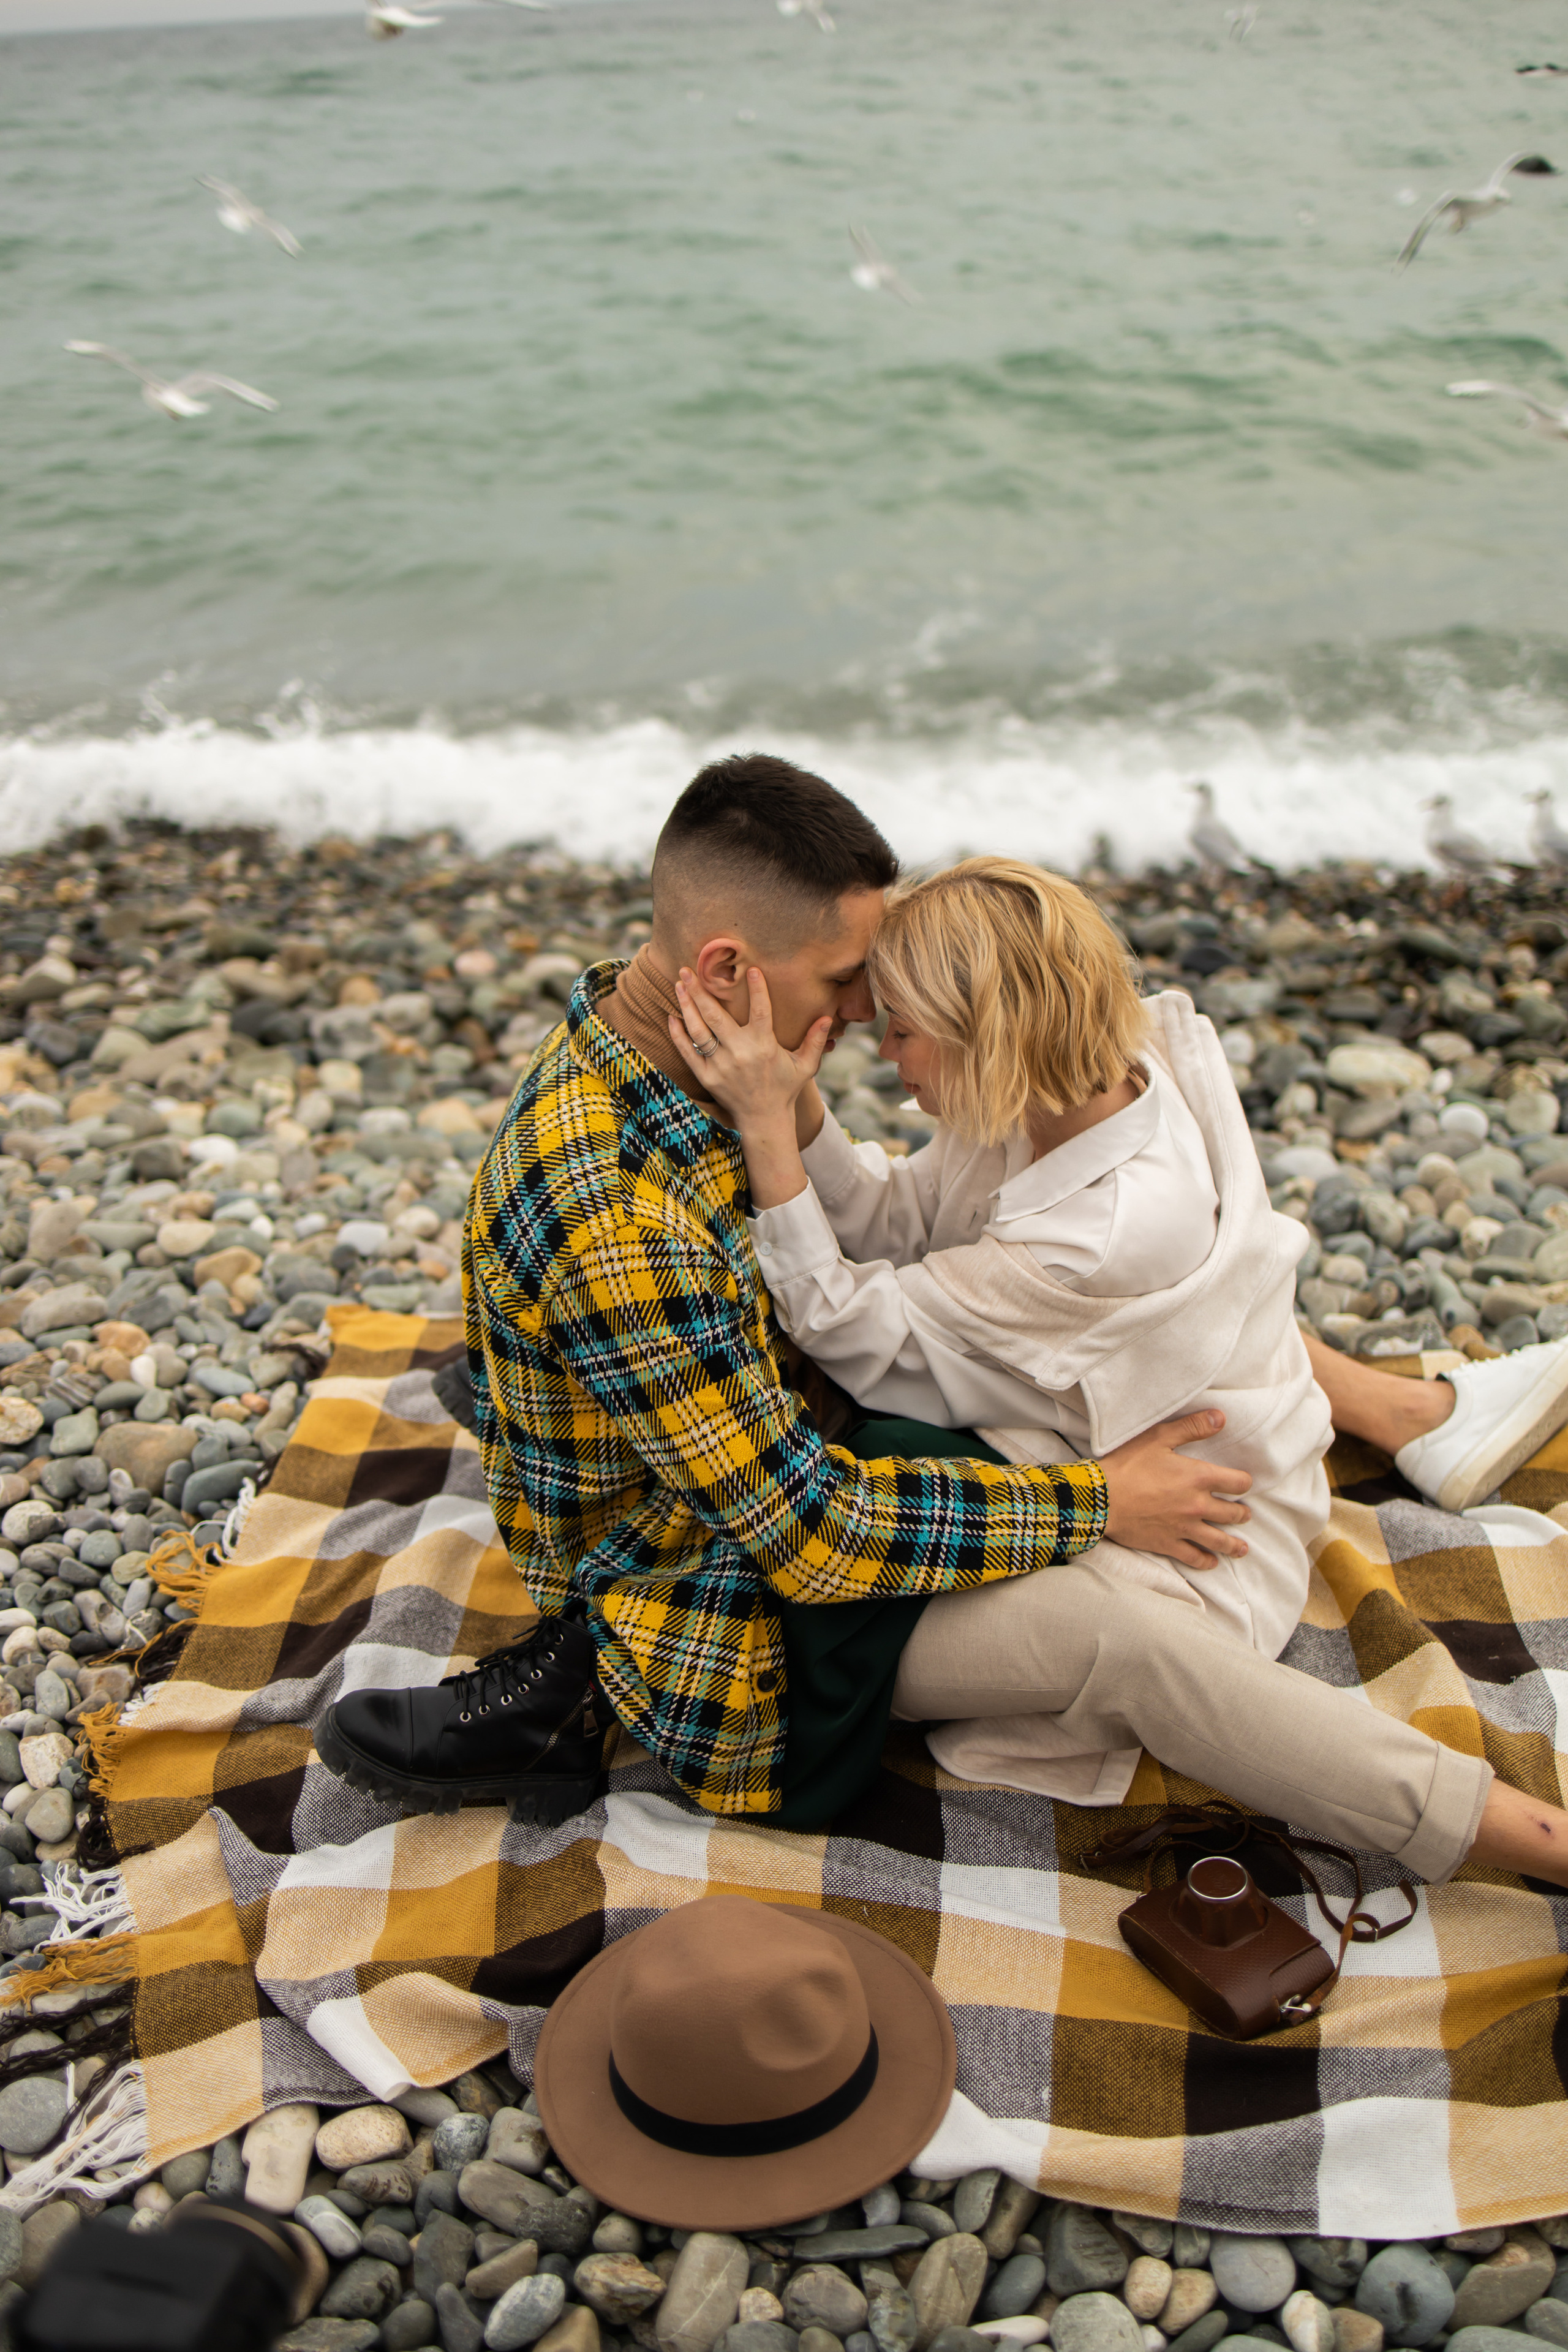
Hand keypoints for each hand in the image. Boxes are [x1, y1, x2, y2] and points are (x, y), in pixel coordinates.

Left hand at [669, 966, 831, 1131]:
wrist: (764, 1120)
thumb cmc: (785, 1089)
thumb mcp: (805, 1066)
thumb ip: (815, 1041)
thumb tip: (828, 1017)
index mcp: (765, 1046)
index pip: (761, 1011)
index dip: (757, 990)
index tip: (750, 969)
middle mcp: (741, 1054)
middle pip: (716, 1016)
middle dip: (700, 991)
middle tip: (686, 970)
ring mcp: (721, 1066)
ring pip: (699, 1031)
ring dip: (686, 1006)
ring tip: (678, 985)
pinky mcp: (707, 1077)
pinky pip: (688, 1052)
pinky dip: (678, 1035)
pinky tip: (672, 1017)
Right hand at [1098, 1410, 1252, 1570]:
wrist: (1100, 1498)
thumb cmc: (1127, 1464)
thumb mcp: (1158, 1437)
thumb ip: (1191, 1427)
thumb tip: (1220, 1417)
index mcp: (1199, 1477)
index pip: (1238, 1483)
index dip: (1244, 1482)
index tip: (1242, 1484)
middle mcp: (1198, 1505)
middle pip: (1233, 1513)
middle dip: (1242, 1513)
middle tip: (1244, 1514)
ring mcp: (1185, 1528)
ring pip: (1219, 1541)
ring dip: (1234, 1545)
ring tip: (1242, 1548)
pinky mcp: (1169, 1544)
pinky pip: (1195, 1558)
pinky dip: (1206, 1561)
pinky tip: (1212, 1562)